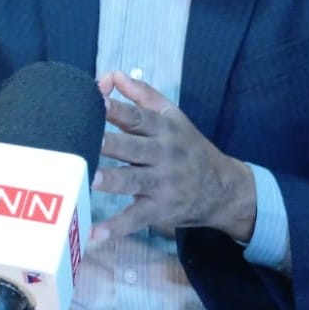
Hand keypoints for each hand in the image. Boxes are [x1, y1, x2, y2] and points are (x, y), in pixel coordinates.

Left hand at [90, 70, 255, 242]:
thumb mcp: (173, 116)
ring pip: (132, 181)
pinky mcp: (159, 210)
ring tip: (90, 179)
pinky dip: (114, 229)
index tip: (94, 101)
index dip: (116, 109)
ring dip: (111, 180)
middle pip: (131, 147)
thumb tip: (113, 74)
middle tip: (86, 140)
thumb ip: (142, 95)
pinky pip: (134, 219)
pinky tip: (92, 235)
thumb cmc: (188, 146)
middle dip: (109, 144)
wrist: (222, 187)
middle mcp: (163, 154)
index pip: (137, 116)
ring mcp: (161, 183)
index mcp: (164, 128)